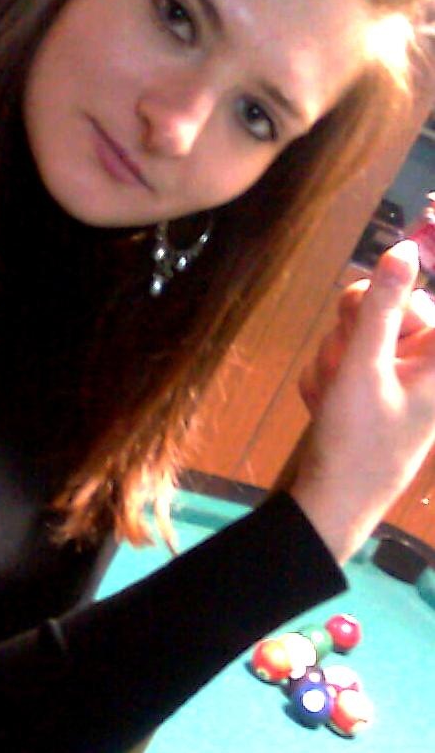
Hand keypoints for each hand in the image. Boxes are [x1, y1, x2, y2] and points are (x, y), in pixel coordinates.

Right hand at [291, 240, 434, 561]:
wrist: (333, 503)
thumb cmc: (357, 440)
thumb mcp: (363, 368)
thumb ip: (380, 306)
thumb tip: (404, 249)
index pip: (415, 297)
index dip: (383, 295)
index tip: (362, 305)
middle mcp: (424, 362)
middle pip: (381, 310)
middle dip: (349, 335)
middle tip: (343, 369)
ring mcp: (397, 377)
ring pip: (355, 335)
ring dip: (333, 362)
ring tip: (333, 398)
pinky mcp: (373, 390)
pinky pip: (344, 360)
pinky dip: (329, 380)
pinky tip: (328, 406)